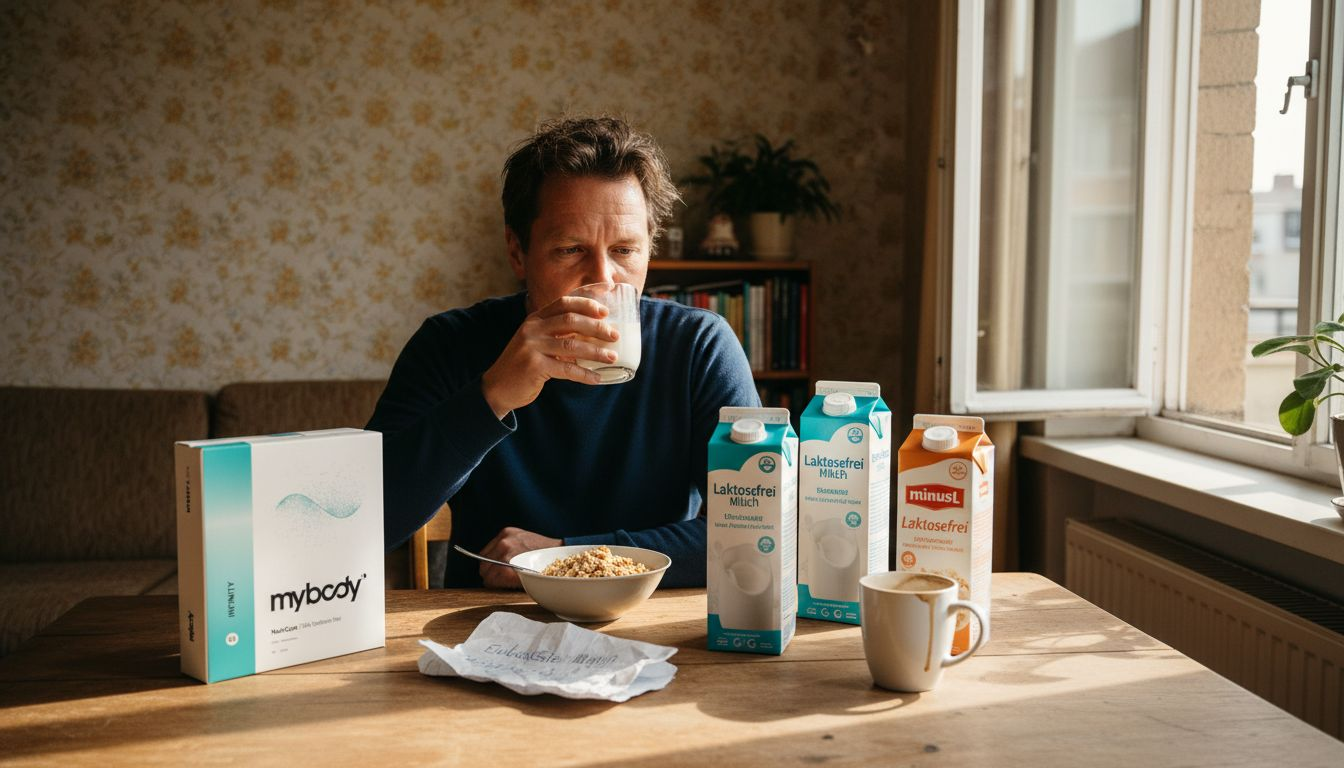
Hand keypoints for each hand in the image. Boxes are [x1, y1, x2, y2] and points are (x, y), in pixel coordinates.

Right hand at [477, 526, 562, 588]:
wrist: (556, 551)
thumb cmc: (542, 570)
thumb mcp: (524, 582)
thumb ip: (506, 582)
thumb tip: (492, 584)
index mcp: (509, 567)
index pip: (489, 579)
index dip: (492, 585)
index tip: (495, 586)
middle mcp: (505, 551)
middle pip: (484, 568)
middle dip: (489, 575)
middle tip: (496, 578)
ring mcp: (505, 539)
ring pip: (484, 557)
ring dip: (490, 563)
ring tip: (499, 567)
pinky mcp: (506, 531)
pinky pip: (490, 546)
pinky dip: (493, 552)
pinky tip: (502, 556)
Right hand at [480, 296, 620, 418]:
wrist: (497, 388)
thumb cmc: (523, 365)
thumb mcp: (535, 342)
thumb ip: (555, 334)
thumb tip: (591, 334)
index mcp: (535, 319)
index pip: (563, 303)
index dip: (586, 305)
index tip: (605, 312)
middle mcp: (532, 329)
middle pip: (571, 321)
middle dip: (596, 328)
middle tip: (614, 335)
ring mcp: (532, 347)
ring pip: (572, 346)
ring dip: (596, 352)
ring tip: (613, 357)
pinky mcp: (534, 367)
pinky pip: (567, 369)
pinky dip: (585, 374)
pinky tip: (597, 379)